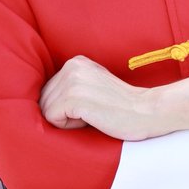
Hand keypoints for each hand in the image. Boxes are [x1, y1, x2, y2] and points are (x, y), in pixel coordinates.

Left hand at [39, 55, 155, 140]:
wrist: (146, 111)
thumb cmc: (121, 106)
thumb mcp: (94, 84)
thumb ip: (72, 84)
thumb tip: (41, 99)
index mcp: (75, 62)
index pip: (48, 90)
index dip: (65, 106)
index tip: (89, 107)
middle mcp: (71, 67)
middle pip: (44, 100)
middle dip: (63, 113)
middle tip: (92, 113)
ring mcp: (72, 82)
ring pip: (46, 111)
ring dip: (67, 120)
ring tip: (92, 115)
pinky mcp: (74, 99)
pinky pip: (52, 119)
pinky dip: (69, 126)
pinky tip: (91, 120)